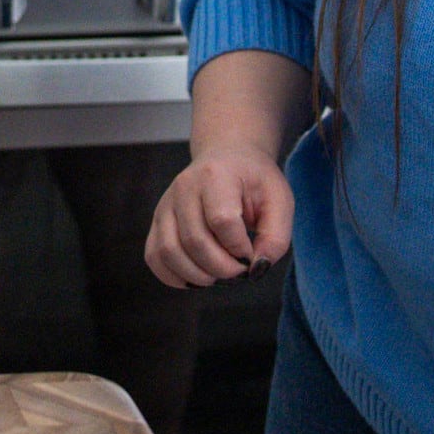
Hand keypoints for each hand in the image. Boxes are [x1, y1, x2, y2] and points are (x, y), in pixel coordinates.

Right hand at [146, 145, 294, 286]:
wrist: (227, 157)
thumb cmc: (254, 180)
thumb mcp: (280, 200)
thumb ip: (276, 237)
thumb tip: (257, 268)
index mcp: (216, 175)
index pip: (222, 221)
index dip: (240, 248)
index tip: (253, 252)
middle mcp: (184, 187)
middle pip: (195, 240)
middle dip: (223, 268)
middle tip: (239, 270)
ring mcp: (166, 204)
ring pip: (169, 251)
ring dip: (197, 275)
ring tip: (219, 275)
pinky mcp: (157, 220)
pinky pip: (154, 256)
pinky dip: (173, 275)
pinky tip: (196, 276)